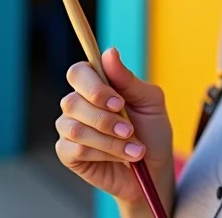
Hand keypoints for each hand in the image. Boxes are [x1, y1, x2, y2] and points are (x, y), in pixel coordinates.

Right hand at [56, 47, 175, 211]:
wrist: (153, 170)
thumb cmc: (152, 131)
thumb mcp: (150, 102)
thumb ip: (128, 79)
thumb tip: (109, 52)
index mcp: (96, 84)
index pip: (78, 72)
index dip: (94, 87)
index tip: (119, 103)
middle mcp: (78, 103)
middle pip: (72, 101)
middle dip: (104, 119)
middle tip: (130, 131)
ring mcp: (70, 127)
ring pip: (75, 128)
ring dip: (109, 141)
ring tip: (134, 149)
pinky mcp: (68, 153)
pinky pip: (75, 149)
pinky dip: (103, 154)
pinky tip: (120, 158)